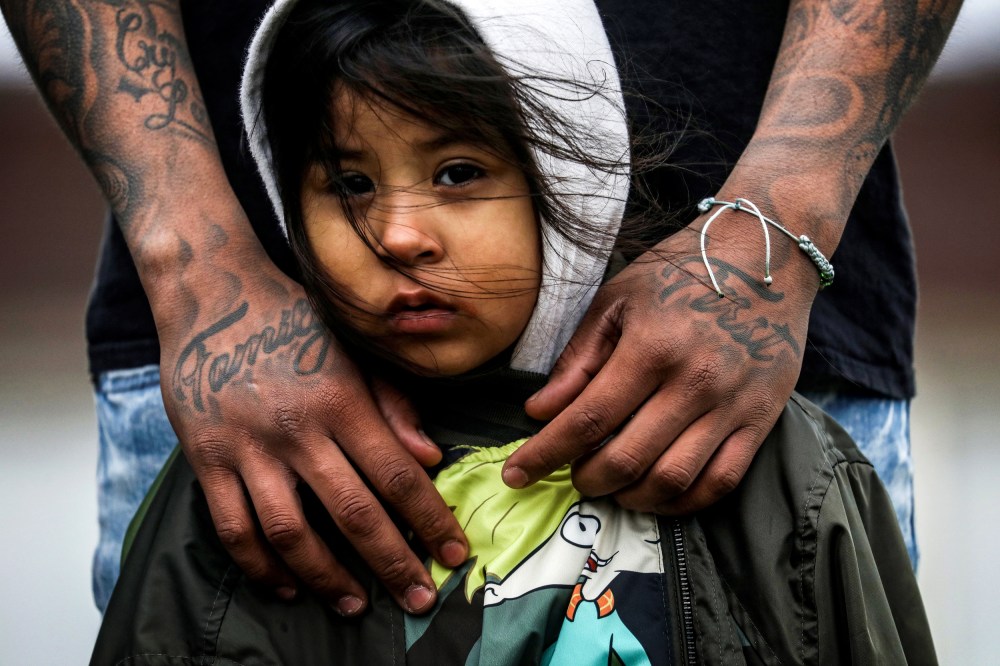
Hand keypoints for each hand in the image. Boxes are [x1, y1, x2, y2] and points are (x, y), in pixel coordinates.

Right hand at [158, 268, 466, 615]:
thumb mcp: (354, 350)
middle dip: (393, 563)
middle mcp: (297, 429)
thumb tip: (430, 458)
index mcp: (343, 400)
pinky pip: (233, 528)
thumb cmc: (295, 322)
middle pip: (354, 513)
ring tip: (355, 605)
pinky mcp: (206, 459)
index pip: (398, 475)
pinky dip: (260, 566)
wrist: (214, 294)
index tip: (454, 556)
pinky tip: (286, 585)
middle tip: (419, 600)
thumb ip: (393, 404)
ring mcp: (248, 447)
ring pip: (292, 532)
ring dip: (328, 577)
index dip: (431, 521)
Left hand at [502, 218, 815, 512]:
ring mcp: (732, 405)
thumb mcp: (617, 300)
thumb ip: (577, 359)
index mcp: (651, 347)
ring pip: (671, 480)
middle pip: (626, 458)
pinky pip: (721, 481)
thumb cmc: (681, 274)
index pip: (587, 419)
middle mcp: (694, 382)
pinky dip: (682, 501)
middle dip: (586, 479)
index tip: (518, 474)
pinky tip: (657, 493)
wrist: (764, 256)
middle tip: (573, 475)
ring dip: (630, 496)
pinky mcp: (761, 420)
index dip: (546, 454)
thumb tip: (539, 412)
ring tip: (611, 486)